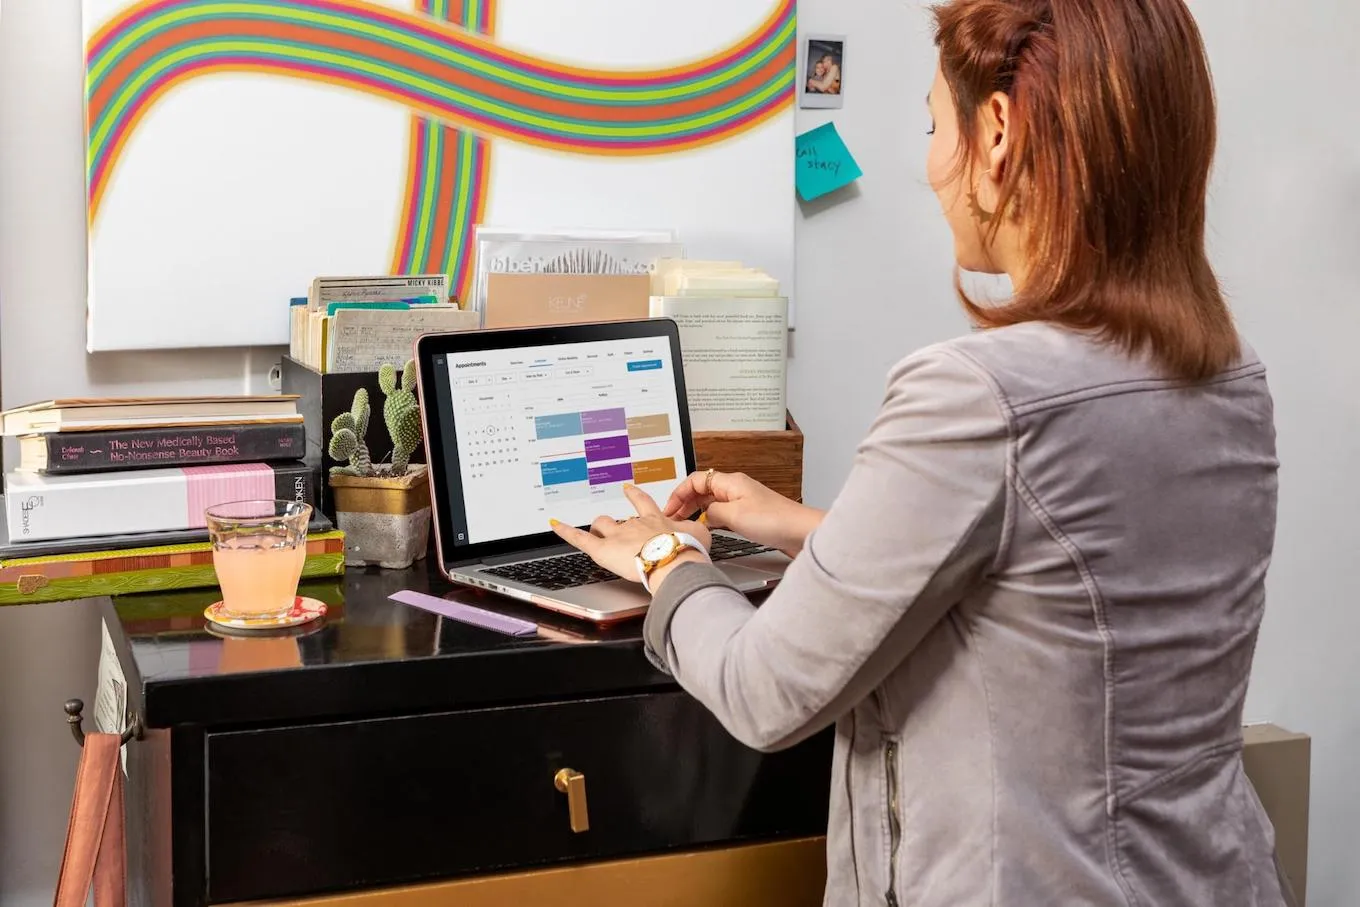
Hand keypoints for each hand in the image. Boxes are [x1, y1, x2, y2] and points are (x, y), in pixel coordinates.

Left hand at [550, 484, 711, 587]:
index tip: (627, 488)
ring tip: (593, 534)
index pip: (641, 503)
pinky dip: (566, 531)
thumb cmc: (688, 550)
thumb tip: (701, 532)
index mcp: (655, 519)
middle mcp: (634, 524)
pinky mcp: (603, 549)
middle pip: (618, 518)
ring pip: (601, 525)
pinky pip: (580, 538)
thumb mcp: (701, 536)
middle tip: (612, 529)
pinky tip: (555, 524)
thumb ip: (697, 531)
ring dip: (597, 529)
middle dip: (613, 524)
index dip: (633, 495)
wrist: (674, 559)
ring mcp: (617, 535)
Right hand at [664, 470, 823, 557]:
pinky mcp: (750, 515)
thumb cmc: (775, 520)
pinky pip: (723, 512)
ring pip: (712, 501)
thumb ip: (713, 513)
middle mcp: (736, 488)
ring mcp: (743, 501)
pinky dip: (711, 518)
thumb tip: (705, 515)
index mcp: (731, 482)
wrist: (801, 532)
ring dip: (697, 510)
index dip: (679, 493)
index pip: (696, 480)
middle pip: (702, 489)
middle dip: (685, 502)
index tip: (670, 508)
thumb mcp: (735, 516)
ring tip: (685, 523)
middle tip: (673, 517)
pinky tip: (708, 528)